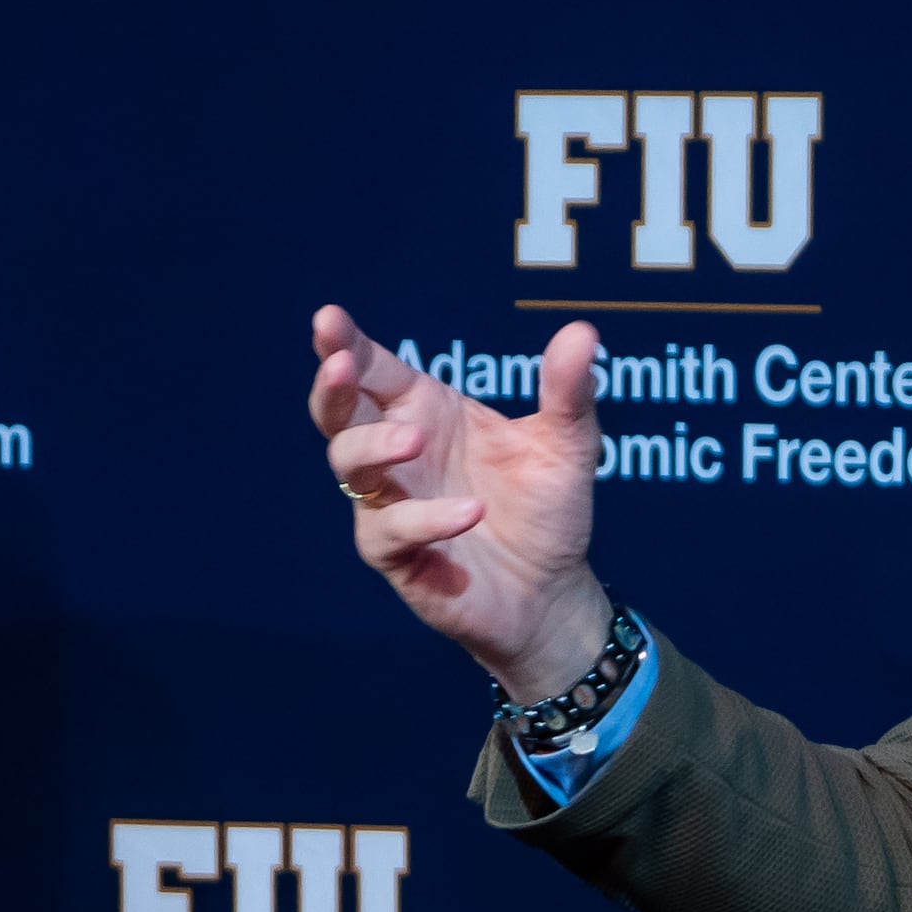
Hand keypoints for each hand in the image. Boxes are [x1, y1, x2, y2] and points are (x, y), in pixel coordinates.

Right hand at [310, 304, 610, 695]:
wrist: (553, 593)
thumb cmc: (549, 512)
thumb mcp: (567, 446)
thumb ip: (568, 391)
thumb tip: (583, 332)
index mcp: (427, 412)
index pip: (374, 369)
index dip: (345, 343)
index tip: (328, 318)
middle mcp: (397, 452)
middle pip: (339, 411)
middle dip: (333, 386)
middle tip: (340, 365)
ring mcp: (389, 502)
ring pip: (348, 465)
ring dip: (373, 446)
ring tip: (415, 440)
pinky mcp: (395, 554)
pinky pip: (390, 529)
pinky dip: (426, 518)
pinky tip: (470, 511)